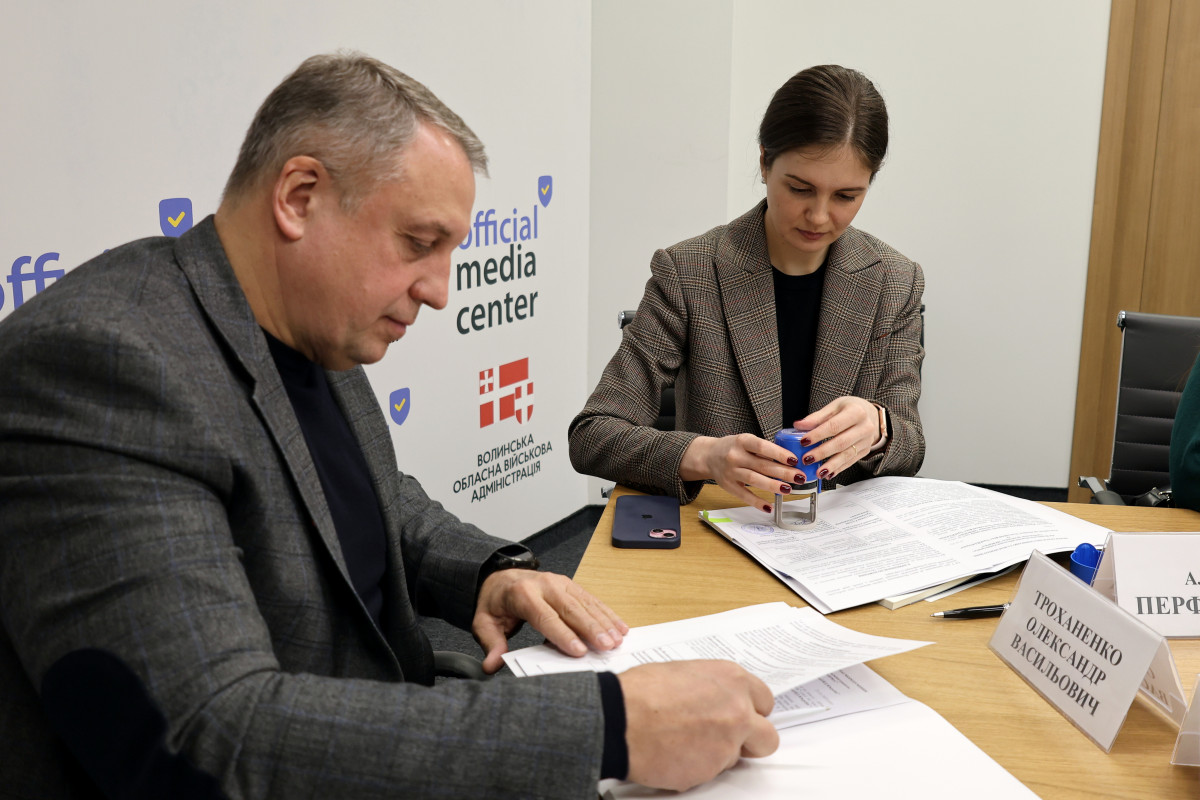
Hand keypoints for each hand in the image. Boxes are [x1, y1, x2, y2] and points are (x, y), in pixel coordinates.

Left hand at [473, 570, 628, 672]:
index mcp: (522, 594)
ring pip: (585, 603)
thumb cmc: (496, 604)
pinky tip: (620, 626)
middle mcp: (544, 584)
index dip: (563, 634)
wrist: (501, 578)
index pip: (545, 616)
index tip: (578, 651)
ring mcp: (560, 582)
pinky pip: (591, 599)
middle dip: (591, 629)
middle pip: (571, 608)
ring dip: (603, 622)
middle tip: (607, 646)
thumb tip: (492, 664)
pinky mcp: (571, 585)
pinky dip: (607, 613)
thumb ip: (491, 644)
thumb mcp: (484, 623)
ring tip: (617, 639)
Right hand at [620, 660, 778, 790]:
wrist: (620, 719)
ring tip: (686, 743)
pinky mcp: (711, 770)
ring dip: (719, 754)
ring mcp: (727, 743)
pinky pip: (712, 773)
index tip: (744, 716)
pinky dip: (697, 767)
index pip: (765, 700)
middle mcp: (737, 710)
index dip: (752, 711)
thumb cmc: (641, 693)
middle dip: (752, 741)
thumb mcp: (684, 672)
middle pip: (767, 737)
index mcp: (732, 680)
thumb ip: (712, 687)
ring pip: (737, 758)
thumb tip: (714, 697)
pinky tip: (676, 753)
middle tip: (730, 740)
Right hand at [679, 433, 803, 511]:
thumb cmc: (733, 447)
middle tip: (799, 477)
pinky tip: (769, 506)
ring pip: (754, 480)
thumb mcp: (746, 441)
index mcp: (742, 441)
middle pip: (762, 465)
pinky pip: (744, 495)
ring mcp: (730, 471)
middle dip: (783, 472)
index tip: (794, 460)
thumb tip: (790, 460)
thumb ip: (763, 450)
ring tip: (788, 489)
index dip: (779, 454)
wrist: (708, 455)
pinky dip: (757, 502)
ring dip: (773, 486)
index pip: (762, 447)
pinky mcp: (728, 485)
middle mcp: (735, 456)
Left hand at [794, 396, 879, 480]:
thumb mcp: (834, 407)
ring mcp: (867, 440)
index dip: (818, 435)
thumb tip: (799, 425)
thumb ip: (816, 417)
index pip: (834, 426)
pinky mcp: (865, 451)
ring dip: (831, 465)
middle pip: (841, 442)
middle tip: (807, 459)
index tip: (803, 441)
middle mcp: (865, 427)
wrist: (870, 414)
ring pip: (847, 455)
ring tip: (818, 472)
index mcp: (856, 412)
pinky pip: (851, 461)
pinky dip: (838, 468)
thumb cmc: (849, 409)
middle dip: (822, 452)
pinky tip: (828, 473)